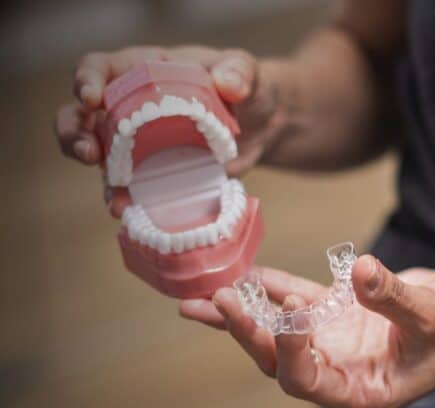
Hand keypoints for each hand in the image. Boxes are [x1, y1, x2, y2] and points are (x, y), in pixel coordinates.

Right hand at [54, 45, 288, 216]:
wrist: (263, 126)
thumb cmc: (248, 88)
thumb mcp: (248, 72)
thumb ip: (239, 71)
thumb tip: (229, 83)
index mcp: (142, 71)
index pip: (99, 68)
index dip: (86, 80)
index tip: (92, 98)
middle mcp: (128, 108)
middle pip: (80, 117)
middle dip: (74, 135)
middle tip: (89, 153)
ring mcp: (136, 145)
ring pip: (99, 160)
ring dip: (100, 180)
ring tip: (114, 199)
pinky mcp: (153, 176)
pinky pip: (131, 190)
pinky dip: (128, 203)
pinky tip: (133, 215)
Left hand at [180, 257, 434, 407]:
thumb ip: (396, 298)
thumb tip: (362, 271)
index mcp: (363, 393)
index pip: (309, 381)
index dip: (291, 351)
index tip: (291, 313)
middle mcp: (342, 372)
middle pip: (282, 359)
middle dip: (249, 332)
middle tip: (218, 301)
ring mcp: (338, 343)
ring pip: (281, 331)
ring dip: (246, 314)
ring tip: (200, 298)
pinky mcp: (340, 316)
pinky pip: (300, 302)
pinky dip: (275, 288)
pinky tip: (249, 272)